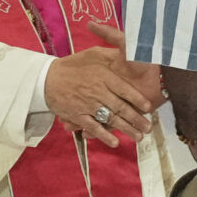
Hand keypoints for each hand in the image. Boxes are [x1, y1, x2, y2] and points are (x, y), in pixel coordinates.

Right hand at [44, 25, 158, 146]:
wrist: (47, 78)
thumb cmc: (73, 65)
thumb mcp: (94, 53)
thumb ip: (112, 54)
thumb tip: (130, 53)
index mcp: (103, 76)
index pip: (124, 89)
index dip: (137, 99)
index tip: (148, 107)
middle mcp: (97, 91)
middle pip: (121, 107)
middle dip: (136, 119)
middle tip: (148, 128)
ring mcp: (87, 105)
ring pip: (110, 119)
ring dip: (126, 129)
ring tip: (139, 137)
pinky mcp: (78, 115)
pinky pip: (93, 127)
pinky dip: (104, 135)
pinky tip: (115, 143)